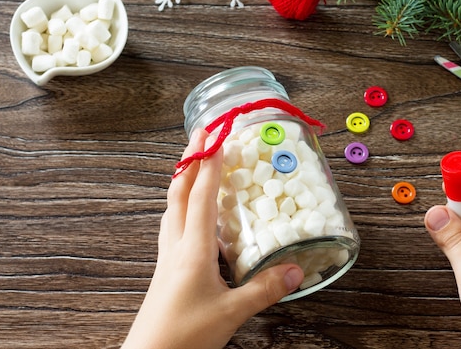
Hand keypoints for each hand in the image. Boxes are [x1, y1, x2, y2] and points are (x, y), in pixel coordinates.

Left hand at [122, 129, 303, 348]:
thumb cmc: (183, 335)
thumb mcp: (231, 313)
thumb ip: (263, 289)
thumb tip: (294, 270)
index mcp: (193, 249)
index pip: (202, 194)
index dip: (210, 162)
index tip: (217, 134)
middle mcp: (176, 244)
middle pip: (179, 190)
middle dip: (190, 157)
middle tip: (202, 132)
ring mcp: (168, 255)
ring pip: (173, 204)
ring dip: (183, 177)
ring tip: (195, 161)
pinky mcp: (167, 266)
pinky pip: (173, 222)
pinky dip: (182, 203)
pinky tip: (190, 210)